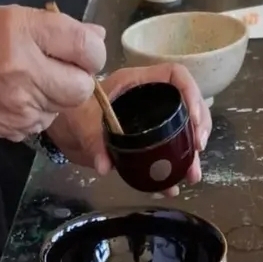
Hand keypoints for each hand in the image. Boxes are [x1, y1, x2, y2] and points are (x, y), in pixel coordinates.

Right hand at [0, 6, 106, 140]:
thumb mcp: (8, 20)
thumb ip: (56, 27)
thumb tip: (97, 34)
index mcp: (22, 33)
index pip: (85, 47)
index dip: (93, 51)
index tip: (84, 51)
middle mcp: (25, 70)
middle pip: (83, 86)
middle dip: (80, 79)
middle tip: (64, 70)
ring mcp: (23, 105)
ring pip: (67, 106)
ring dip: (59, 94)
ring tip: (33, 81)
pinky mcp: (20, 129)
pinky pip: (47, 119)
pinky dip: (41, 109)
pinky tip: (19, 98)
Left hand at [47, 63, 211, 195]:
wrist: (63, 130)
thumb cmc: (71, 114)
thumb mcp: (81, 123)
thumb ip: (92, 141)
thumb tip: (104, 165)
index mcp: (137, 83)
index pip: (175, 76)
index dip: (191, 93)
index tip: (195, 120)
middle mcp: (149, 99)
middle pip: (187, 105)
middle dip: (199, 127)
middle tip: (199, 149)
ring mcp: (150, 120)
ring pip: (181, 132)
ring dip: (190, 154)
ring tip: (192, 175)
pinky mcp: (146, 141)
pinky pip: (166, 152)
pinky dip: (172, 169)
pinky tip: (174, 185)